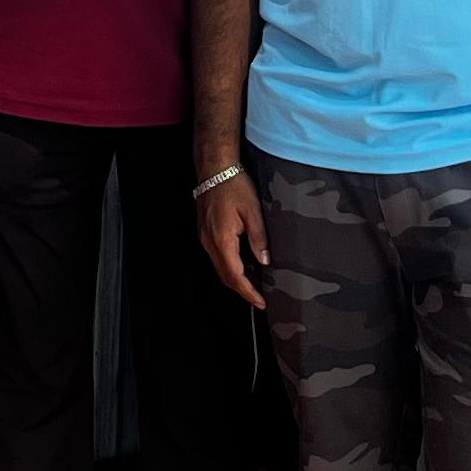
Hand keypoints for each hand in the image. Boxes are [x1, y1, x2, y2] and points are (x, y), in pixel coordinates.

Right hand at [194, 164, 266, 307]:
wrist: (215, 169)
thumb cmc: (233, 185)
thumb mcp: (253, 210)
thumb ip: (259, 238)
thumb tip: (264, 260)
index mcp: (222, 239)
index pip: (235, 275)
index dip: (249, 292)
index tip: (261, 302)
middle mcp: (210, 242)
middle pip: (225, 276)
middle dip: (243, 290)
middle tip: (260, 299)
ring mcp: (205, 238)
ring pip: (220, 268)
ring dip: (236, 279)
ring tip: (255, 285)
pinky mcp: (206, 233)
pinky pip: (218, 257)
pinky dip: (230, 267)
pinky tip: (244, 265)